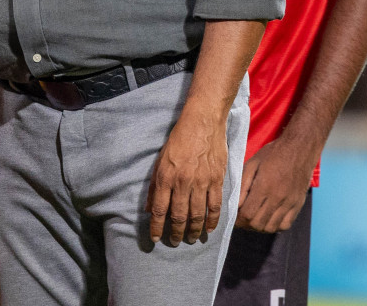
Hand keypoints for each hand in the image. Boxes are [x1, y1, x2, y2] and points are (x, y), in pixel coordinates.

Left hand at [147, 111, 227, 246]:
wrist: (202, 122)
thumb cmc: (178, 139)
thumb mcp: (160, 160)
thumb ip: (155, 185)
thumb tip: (149, 208)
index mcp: (166, 177)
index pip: (159, 209)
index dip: (156, 227)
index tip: (155, 239)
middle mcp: (183, 182)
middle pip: (179, 216)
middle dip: (175, 233)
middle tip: (174, 243)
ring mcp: (202, 182)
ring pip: (197, 215)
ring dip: (193, 230)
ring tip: (189, 239)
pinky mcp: (217, 180)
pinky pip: (215, 206)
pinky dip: (212, 220)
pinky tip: (209, 229)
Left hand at [235, 135, 315, 232]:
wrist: (299, 149)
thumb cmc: (272, 154)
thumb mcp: (252, 164)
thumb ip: (242, 184)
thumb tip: (234, 203)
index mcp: (264, 187)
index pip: (247, 214)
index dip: (237, 218)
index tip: (232, 215)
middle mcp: (278, 198)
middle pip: (258, 224)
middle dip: (245, 224)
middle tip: (240, 218)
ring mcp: (290, 204)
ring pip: (271, 227)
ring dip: (259, 227)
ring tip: (252, 218)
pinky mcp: (298, 205)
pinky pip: (285, 225)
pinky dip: (274, 226)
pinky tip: (268, 218)